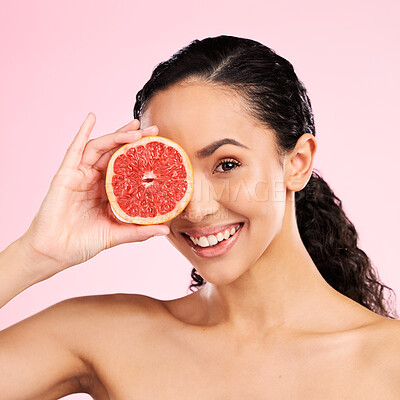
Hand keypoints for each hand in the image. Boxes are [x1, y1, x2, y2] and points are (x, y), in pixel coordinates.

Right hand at [20, 113, 168, 280]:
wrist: (55, 253)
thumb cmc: (82, 243)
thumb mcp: (116, 234)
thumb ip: (139, 231)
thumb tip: (165, 231)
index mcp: (106, 191)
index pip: (126, 167)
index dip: (141, 156)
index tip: (159, 147)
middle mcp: (94, 179)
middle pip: (115, 153)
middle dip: (133, 140)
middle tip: (153, 131)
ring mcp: (79, 175)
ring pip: (100, 148)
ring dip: (117, 136)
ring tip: (136, 129)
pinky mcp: (65, 175)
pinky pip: (74, 150)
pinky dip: (82, 132)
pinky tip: (92, 117)